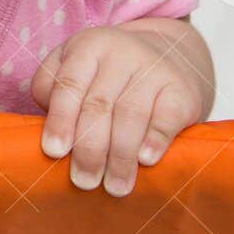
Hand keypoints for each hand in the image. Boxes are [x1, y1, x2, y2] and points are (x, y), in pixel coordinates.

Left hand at [29, 22, 207, 196]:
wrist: (171, 52)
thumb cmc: (109, 73)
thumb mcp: (76, 66)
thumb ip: (53, 91)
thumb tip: (51, 134)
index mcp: (88, 47)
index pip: (69, 85)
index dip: (60, 120)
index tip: (54, 152)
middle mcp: (122, 54)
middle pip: (99, 105)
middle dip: (89, 148)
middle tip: (84, 181)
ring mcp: (155, 69)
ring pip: (131, 115)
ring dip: (120, 156)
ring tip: (113, 187)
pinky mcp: (182, 89)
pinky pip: (166, 117)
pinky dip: (155, 140)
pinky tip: (145, 160)